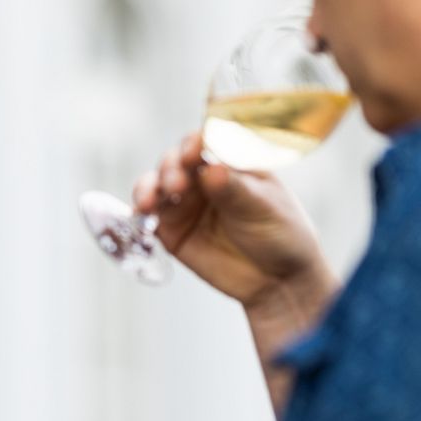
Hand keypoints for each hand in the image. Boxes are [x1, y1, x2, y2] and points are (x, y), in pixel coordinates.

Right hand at [132, 133, 335, 310]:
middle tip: (177, 186)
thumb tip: (210, 169)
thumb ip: (234, 189)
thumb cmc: (281, 233)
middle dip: (170, 169)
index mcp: (231, 161)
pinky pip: (147, 215)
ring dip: (148, 188)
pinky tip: (141, 215)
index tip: (193, 155)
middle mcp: (203, 177)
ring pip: (155, 184)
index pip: (206, 140)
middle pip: (176, 160)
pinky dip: (139, 212)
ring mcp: (185, 202)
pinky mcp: (171, 229)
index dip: (195, 143)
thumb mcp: (262, 207)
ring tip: (151, 202)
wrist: (276, 281)